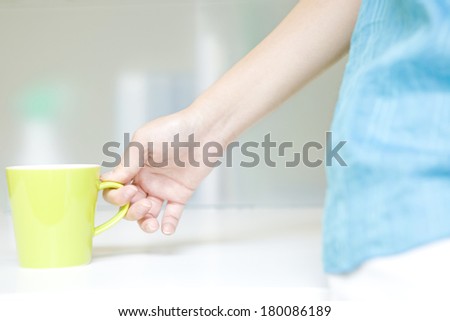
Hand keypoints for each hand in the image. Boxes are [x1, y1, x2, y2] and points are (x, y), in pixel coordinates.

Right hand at [101, 109, 215, 234]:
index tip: (128, 191)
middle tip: (143, 202)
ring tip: (152, 223)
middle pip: (128, 205)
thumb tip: (107, 180)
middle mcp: (145, 179)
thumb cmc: (173, 130)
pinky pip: (172, 213)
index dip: (116, 195)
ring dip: (145, 222)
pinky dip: (168, 223)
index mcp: (133, 167)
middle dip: (131, 210)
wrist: (204, 131)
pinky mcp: (180, 194)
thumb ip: (127, 163)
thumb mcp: (143, 141)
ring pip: (147, 213)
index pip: (115, 188)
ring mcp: (162, 188)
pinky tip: (166, 229)